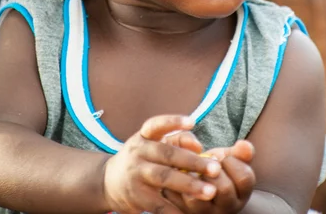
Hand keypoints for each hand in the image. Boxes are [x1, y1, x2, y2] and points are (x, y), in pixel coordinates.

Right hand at [102, 114, 221, 213]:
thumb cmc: (144, 158)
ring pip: (164, 178)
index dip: (173, 122)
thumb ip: (179, 140)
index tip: (192, 122)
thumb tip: (199, 146)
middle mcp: (138, 152)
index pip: (156, 124)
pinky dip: (175, 209)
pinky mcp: (136, 197)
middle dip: (193, 162)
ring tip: (210, 192)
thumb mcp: (155, 144)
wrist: (110, 182)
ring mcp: (136, 174)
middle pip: (167, 154)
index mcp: (144, 136)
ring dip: (189, 185)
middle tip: (216, 168)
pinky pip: (158, 204)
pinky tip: (191, 213)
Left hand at [164, 140, 254, 213]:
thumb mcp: (230, 159)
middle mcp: (227, 208)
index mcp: (241, 193)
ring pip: (197, 198)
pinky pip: (178, 199)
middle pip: (224, 189)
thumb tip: (244, 144)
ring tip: (192, 169)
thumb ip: (240, 151)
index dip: (232, 162)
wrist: (199, 184)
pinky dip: (175, 183)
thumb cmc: (218, 169)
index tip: (223, 157)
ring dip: (192, 178)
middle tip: (208, 162)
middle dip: (212, 169)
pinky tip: (178, 174)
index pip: (244, 178)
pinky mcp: (186, 213)